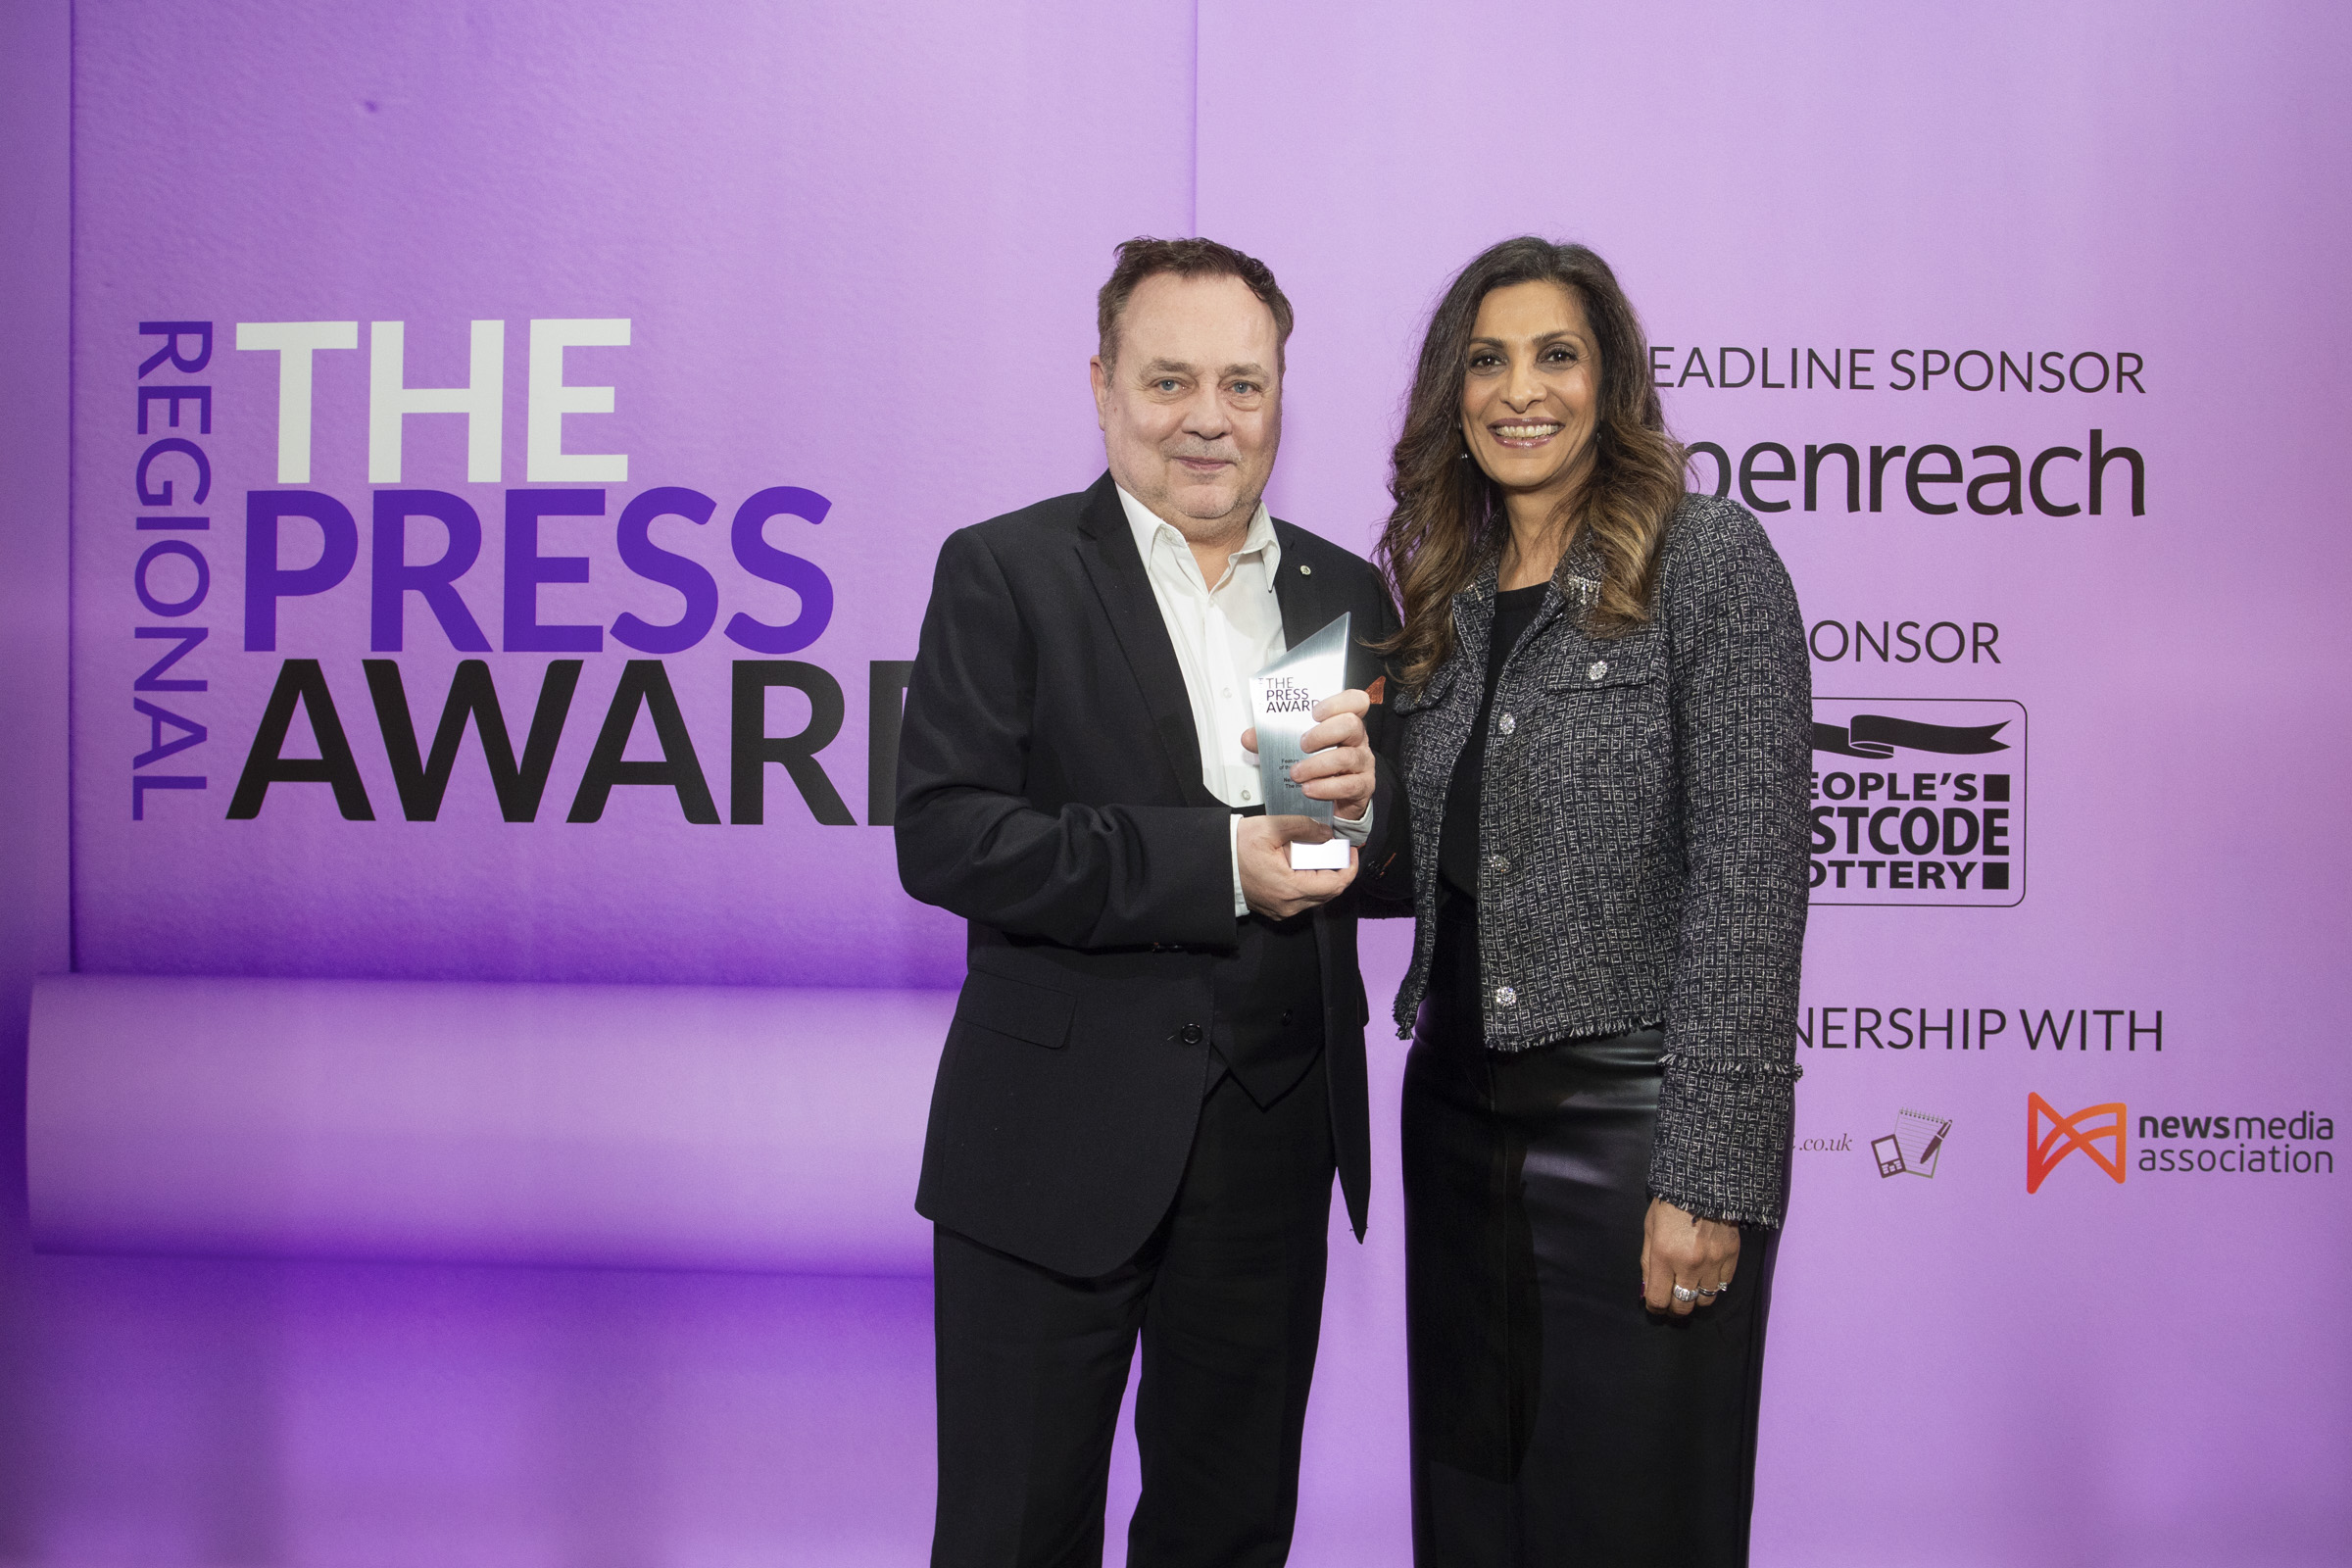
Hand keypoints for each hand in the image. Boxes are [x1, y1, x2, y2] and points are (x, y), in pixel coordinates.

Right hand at [1238, 814, 1358, 919]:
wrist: (1213, 864)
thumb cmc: (1237, 847)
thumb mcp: (1272, 827)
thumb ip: (1305, 827)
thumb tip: (1327, 834)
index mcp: (1291, 888)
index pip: (1336, 885)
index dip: (1349, 868)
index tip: (1350, 851)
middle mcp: (1289, 905)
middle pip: (1329, 892)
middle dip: (1337, 870)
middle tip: (1335, 849)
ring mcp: (1282, 910)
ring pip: (1316, 897)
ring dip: (1322, 876)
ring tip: (1316, 854)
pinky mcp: (1275, 909)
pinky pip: (1302, 899)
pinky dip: (1309, 882)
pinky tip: (1301, 865)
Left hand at [1241, 689, 1374, 821]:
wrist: (1331, 801)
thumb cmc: (1317, 768)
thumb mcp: (1293, 750)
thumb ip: (1271, 741)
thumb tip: (1249, 736)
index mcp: (1343, 723)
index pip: (1355, 701)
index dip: (1337, 702)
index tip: (1315, 712)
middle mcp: (1357, 740)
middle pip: (1351, 724)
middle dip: (1323, 734)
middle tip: (1302, 744)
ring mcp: (1362, 763)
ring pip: (1347, 757)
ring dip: (1317, 765)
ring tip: (1297, 773)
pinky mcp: (1362, 786)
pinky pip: (1348, 785)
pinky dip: (1325, 787)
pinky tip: (1309, 789)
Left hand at [1640, 1197, 1739, 1316]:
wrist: (1703, 1184)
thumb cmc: (1669, 1204)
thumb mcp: (1650, 1230)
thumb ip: (1647, 1264)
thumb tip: (1647, 1292)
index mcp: (1663, 1256)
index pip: (1658, 1299)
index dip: (1654, 1307)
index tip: (1654, 1305)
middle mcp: (1689, 1264)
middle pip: (1683, 1306)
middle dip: (1674, 1309)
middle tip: (1671, 1303)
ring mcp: (1713, 1262)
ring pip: (1705, 1300)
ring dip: (1695, 1299)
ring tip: (1689, 1290)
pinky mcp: (1731, 1257)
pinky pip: (1723, 1285)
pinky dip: (1713, 1286)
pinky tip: (1706, 1277)